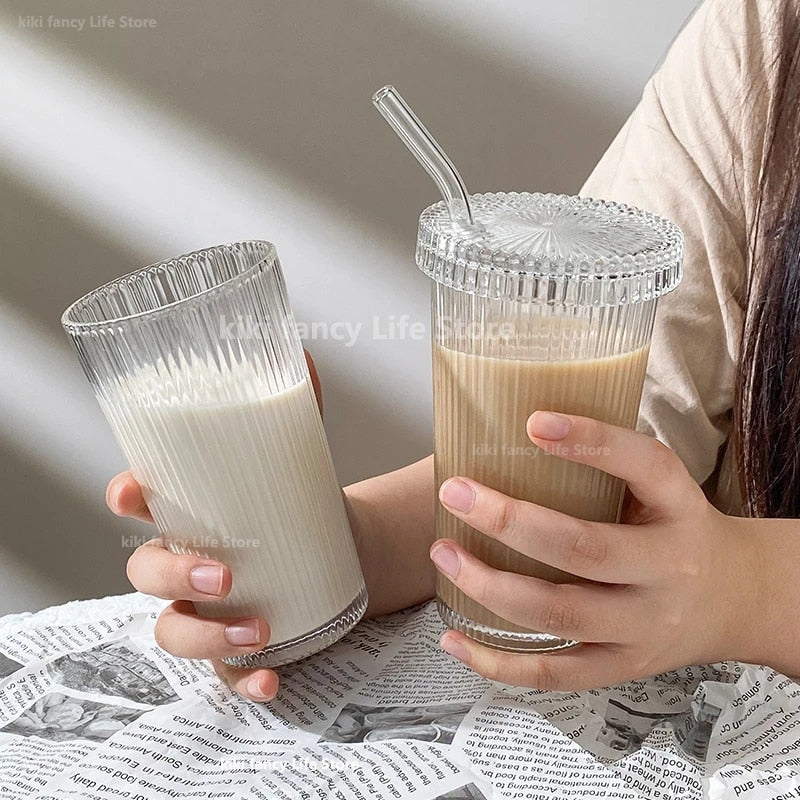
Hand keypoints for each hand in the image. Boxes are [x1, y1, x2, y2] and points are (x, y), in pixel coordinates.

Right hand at [107, 350, 323, 701]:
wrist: (340, 550)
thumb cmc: (301, 502)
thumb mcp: (298, 458)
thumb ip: (298, 411)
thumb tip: (307, 358)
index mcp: (189, 511)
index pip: (138, 503)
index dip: (126, 498)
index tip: (133, 492)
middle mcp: (185, 562)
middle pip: (145, 573)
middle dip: (172, 575)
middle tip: (222, 574)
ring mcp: (207, 609)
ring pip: (173, 631)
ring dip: (204, 635)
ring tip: (257, 626)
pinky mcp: (238, 643)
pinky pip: (223, 673)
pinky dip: (241, 679)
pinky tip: (269, 678)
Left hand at [430, 410, 757, 690]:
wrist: (736, 600)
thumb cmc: (675, 529)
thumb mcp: (663, 488)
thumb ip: (609, 465)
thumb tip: (514, 429)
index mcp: (680, 508)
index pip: (646, 465)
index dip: (591, 442)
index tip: (533, 422)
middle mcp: (668, 568)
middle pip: (584, 547)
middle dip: (508, 521)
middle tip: (455, 492)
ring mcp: (645, 626)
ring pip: (561, 612)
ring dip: (489, 585)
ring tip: (443, 553)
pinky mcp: (622, 666)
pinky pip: (555, 673)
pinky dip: (498, 663)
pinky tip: (453, 639)